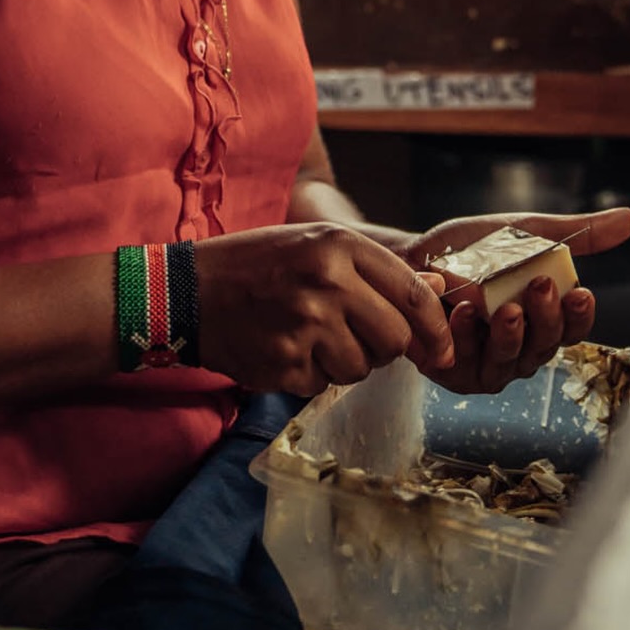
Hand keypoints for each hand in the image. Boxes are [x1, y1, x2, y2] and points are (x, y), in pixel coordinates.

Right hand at [192, 222, 452, 395]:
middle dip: (385, 347)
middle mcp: (327, 282)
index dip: (435, 327)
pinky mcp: (283, 364)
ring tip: (312, 336)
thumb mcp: (316, 245)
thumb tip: (438, 291)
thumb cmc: (258, 264)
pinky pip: (323, 384)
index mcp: (338, 245)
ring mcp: (305, 326)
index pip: (412, 294)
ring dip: (346, 362)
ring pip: (362, 367)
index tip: (443, 348)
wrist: (186, 291)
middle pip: (394, 338)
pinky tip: (286, 349)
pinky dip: (311, 375)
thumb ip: (376, 269)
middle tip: (357, 336)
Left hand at [400, 207, 629, 394]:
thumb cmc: (471, 249)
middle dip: (547, 320)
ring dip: (511, 336)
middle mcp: (521, 347)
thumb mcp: (524, 233)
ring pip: (512, 362)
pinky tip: (466, 314)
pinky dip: (467, 339)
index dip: (580, 316)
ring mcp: (489, 364)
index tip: (582, 293)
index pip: (573, 327)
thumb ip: (575, 233)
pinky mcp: (455, 372)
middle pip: (546, 346)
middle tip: (542, 288)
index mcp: (543, 318)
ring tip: (506, 308)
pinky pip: (468, 365)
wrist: (412, 256)